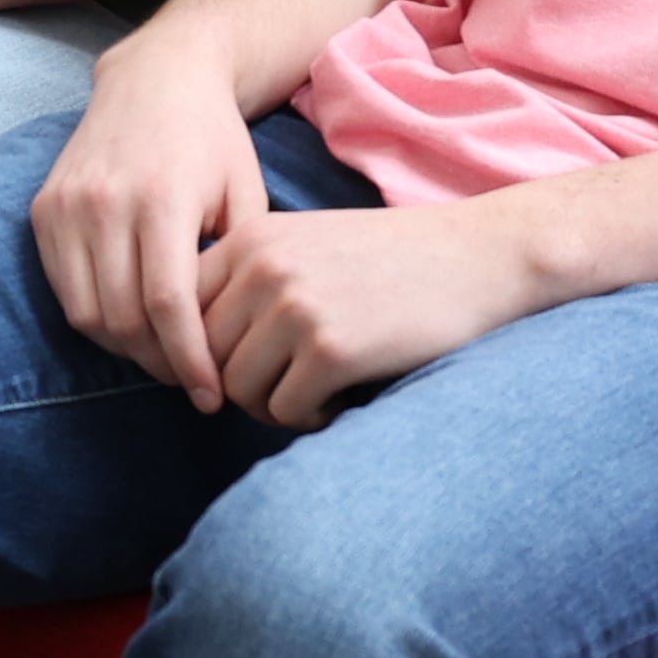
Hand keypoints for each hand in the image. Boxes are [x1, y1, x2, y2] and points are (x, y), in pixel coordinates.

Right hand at [33, 42, 276, 404]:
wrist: (157, 78)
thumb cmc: (214, 140)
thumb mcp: (246, 195)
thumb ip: (235, 266)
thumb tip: (233, 342)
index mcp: (162, 199)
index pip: (168, 306)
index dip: (189, 362)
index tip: (211, 396)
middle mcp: (105, 203)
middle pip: (124, 318)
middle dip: (160, 364)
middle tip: (190, 382)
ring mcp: (66, 205)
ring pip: (86, 312)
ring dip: (124, 347)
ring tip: (161, 356)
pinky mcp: (43, 208)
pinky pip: (62, 287)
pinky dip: (93, 316)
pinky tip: (128, 321)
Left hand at [195, 196, 553, 429]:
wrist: (477, 259)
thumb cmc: (389, 262)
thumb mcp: (304, 248)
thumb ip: (247, 284)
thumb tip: (188, 356)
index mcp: (250, 239)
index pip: (180, 310)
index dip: (199, 350)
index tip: (233, 368)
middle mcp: (264, 268)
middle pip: (204, 357)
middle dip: (238, 384)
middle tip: (284, 387)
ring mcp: (296, 308)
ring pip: (237, 389)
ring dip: (271, 405)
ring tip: (311, 393)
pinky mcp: (332, 350)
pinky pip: (285, 410)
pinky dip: (309, 418)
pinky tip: (340, 401)